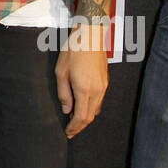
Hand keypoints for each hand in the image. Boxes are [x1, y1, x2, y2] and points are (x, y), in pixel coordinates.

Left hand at [54, 21, 108, 138]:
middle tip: (71, 131)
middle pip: (91, 117)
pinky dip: (91, 109)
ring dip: (86, 118)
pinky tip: (83, 107)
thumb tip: (66, 109)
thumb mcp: (61, 71)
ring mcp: (103, 86)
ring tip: (75, 121)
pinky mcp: (105, 82)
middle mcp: (97, 91)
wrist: (90, 35)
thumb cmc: (73, 50)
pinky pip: (99, 101)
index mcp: (84, 89)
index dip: (74, 127)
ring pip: (96, 110)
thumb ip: (63, 93)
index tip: (68, 132)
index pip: (81, 117)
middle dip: (80, 126)